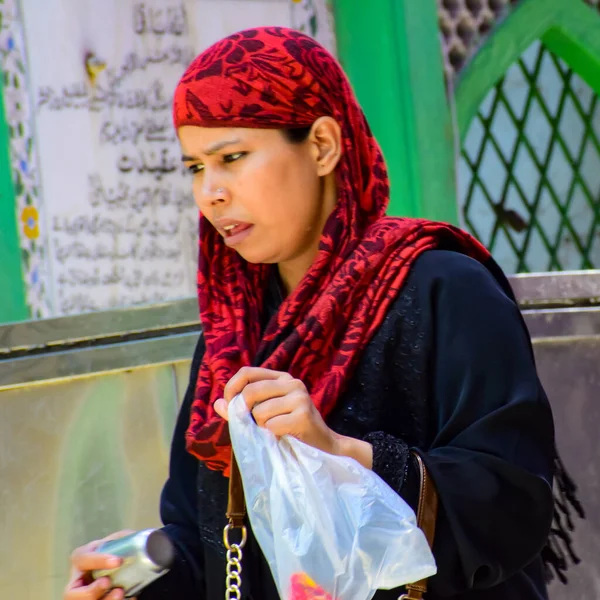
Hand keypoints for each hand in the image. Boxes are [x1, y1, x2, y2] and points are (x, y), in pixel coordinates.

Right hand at [64, 530, 134, 599]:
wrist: (119, 566)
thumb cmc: (116, 551)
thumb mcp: (118, 540)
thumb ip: (124, 539)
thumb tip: (144, 539)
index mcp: (81, 559)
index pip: (83, 559)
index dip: (99, 561)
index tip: (118, 561)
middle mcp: (77, 581)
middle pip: (71, 593)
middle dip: (91, 591)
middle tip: (108, 582)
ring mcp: (83, 595)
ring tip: (121, 593)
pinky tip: (130, 598)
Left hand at [214, 367, 372, 468]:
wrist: (324, 447)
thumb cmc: (291, 431)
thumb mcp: (264, 416)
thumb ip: (240, 409)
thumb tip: (217, 403)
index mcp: (281, 378)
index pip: (247, 372)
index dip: (232, 388)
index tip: (230, 405)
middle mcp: (292, 382)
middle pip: (250, 391)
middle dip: (246, 413)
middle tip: (256, 426)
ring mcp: (299, 397)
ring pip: (259, 412)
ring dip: (262, 428)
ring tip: (276, 431)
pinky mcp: (303, 415)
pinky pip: (271, 426)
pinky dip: (272, 436)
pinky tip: (285, 436)